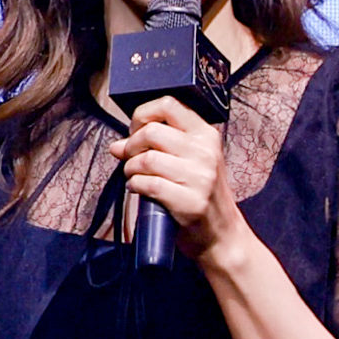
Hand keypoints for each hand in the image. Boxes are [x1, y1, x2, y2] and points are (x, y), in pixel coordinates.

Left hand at [114, 96, 240, 259]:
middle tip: (131, 159)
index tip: (136, 131)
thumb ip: (156, 147)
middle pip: (151, 131)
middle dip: (131, 146)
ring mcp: (200, 177)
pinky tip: (138, 189)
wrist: (222, 234)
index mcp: (206, 135)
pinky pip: (148, 184)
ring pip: (146, 159)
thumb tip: (117, 145)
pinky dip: (135, 186)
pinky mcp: (190, 201)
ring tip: (135, 176)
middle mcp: (205, 152)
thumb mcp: (188, 162)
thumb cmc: (200, 195)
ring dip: (130, 169)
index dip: (143, 115)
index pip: (168, 104)